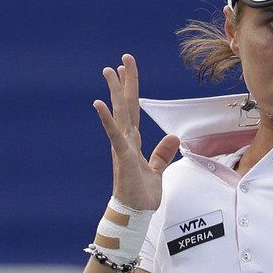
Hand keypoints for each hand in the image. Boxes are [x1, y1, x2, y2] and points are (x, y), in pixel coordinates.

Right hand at [93, 54, 179, 209]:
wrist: (134, 214)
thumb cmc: (142, 194)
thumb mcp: (158, 170)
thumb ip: (163, 153)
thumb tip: (173, 137)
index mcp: (133, 141)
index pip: (133, 110)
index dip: (132, 89)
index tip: (126, 70)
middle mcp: (125, 140)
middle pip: (126, 105)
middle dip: (125, 82)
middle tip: (122, 59)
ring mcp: (122, 147)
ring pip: (119, 114)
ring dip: (115, 92)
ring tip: (109, 70)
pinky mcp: (123, 157)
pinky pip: (115, 135)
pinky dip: (107, 120)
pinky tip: (99, 103)